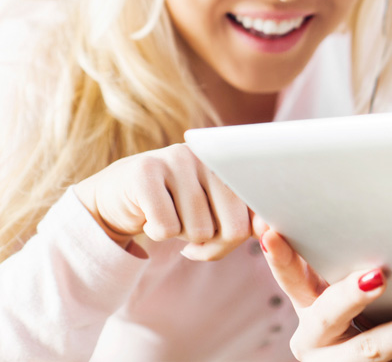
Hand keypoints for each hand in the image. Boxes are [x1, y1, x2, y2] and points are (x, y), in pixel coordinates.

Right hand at [73, 143, 251, 259]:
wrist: (116, 198)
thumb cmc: (174, 209)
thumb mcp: (212, 213)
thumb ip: (241, 220)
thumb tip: (266, 232)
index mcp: (230, 164)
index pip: (255, 212)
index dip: (241, 236)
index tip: (224, 238)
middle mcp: (207, 156)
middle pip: (233, 227)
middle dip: (214, 246)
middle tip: (194, 241)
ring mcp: (175, 159)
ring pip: (200, 230)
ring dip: (182, 237)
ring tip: (170, 218)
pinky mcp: (144, 172)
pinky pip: (167, 227)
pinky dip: (157, 234)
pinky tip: (149, 217)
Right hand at [260, 228, 391, 361]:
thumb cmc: (360, 308)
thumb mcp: (340, 284)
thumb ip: (344, 255)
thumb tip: (354, 195)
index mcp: (307, 307)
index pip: (289, 278)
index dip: (280, 257)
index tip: (273, 232)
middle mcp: (318, 339)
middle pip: (329, 317)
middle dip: (353, 297)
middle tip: (379, 276)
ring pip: (371, 352)